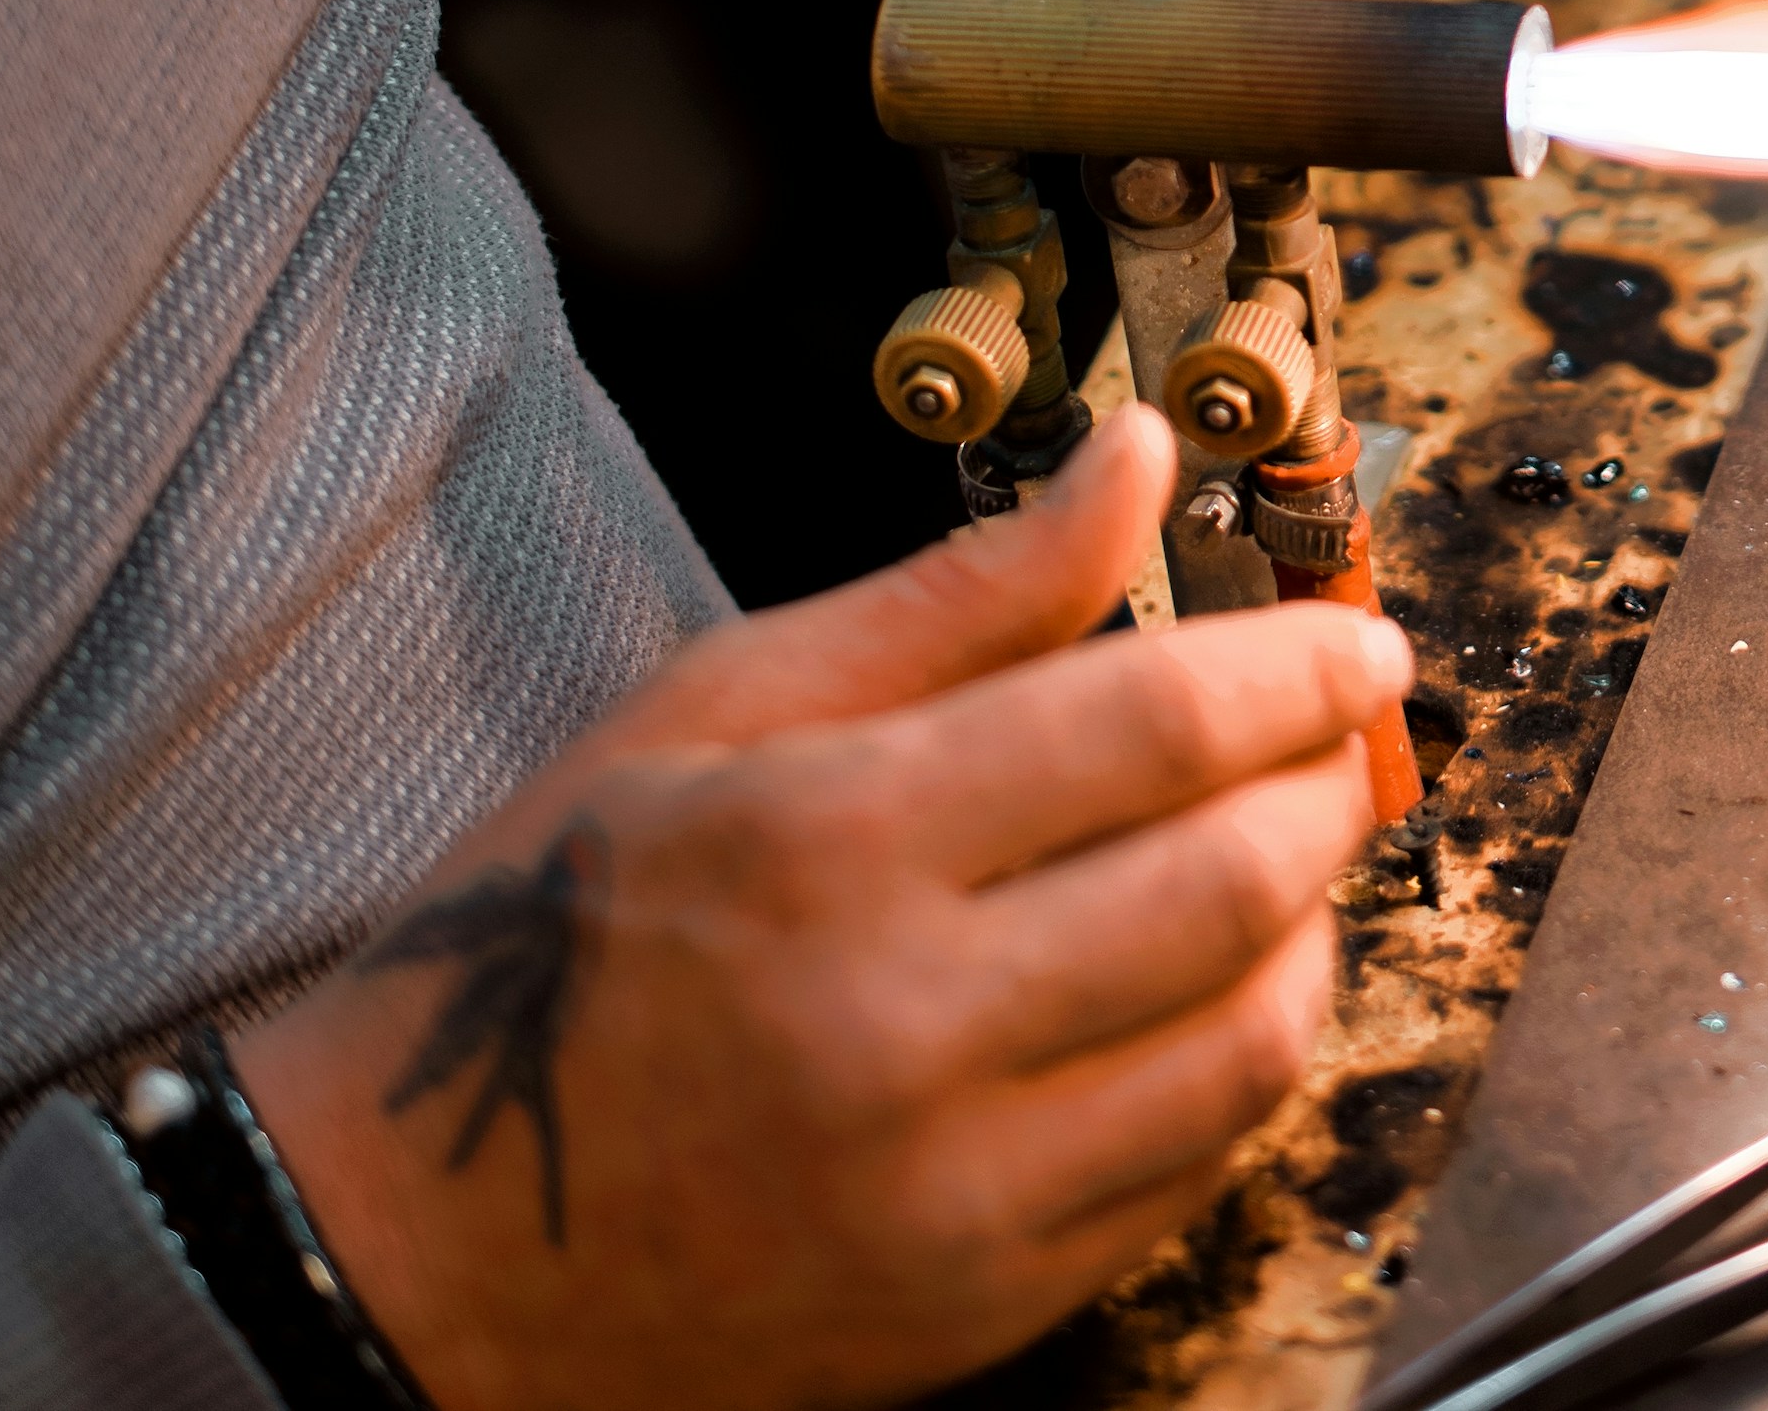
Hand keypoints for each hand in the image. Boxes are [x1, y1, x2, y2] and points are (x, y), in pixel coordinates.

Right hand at [243, 417, 1401, 1410]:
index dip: (1295, 664)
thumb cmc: (556, 945)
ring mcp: (949, 1189)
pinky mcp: (978, 1305)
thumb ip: (961, 595)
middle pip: (1232, 879)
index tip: (1357, 635)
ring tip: (1287, 854)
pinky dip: (1245, 1061)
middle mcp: (901, 1023)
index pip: (1157, 724)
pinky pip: (1194, 1171)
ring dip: (1313, 925)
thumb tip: (1133, 462)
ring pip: (1248, 1038)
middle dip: (1328, 783)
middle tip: (1340, 732)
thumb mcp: (720, 711)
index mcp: (828, 843)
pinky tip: (1219, 989)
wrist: (411, 1246)